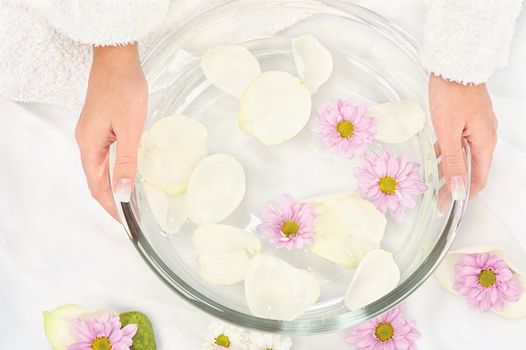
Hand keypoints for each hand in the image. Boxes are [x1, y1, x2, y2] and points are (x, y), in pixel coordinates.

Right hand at [75, 43, 146, 219]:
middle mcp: (86, 142)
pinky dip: (115, 171)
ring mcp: (92, 134)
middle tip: (130, 218)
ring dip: (113, 187)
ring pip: (100, 169)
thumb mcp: (130, 130)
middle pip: (96, 180)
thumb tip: (122, 193)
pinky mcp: (100, 127)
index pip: (97, 186)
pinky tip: (126, 174)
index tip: (125, 223)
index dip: (110, 206)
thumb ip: (126, 163)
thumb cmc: (124, 89)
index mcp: (89, 145)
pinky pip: (104, 157)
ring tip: (129, 202)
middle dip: (111, 201)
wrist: (117, 59)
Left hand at [429, 74, 497, 199]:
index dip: (463, 194)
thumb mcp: (449, 131)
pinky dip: (448, 154)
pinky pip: (458, 144)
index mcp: (484, 142)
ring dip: (450, 170)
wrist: (454, 64)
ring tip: (434, 183)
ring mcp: (476, 128)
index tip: (447, 204)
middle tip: (437, 197)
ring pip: (463, 156)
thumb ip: (452, 161)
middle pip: (471, 169)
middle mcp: (484, 137)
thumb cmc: (452, 93)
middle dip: (455, 185)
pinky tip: (436, 159)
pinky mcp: (466, 120)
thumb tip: (457, 188)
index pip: (478, 178)